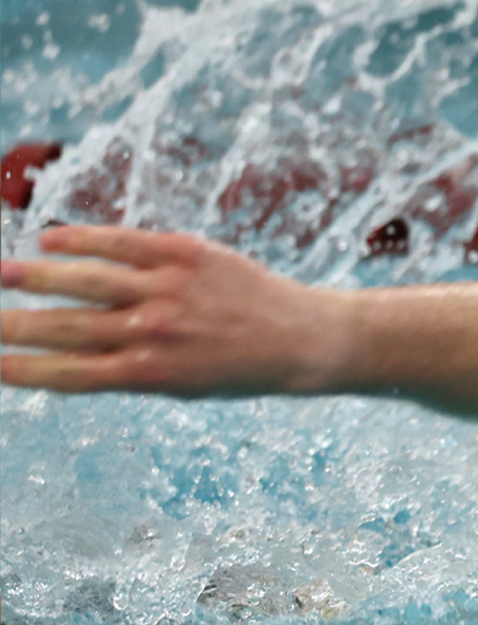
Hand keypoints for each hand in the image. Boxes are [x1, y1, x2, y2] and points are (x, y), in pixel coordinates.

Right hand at [1, 226, 347, 395]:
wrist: (301, 340)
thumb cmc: (235, 368)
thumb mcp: (179, 386)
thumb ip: (126, 370)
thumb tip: (65, 356)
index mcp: (148, 375)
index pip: (66, 372)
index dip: (22, 369)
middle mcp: (152, 332)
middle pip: (64, 326)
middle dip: (14, 324)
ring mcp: (168, 290)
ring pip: (85, 280)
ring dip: (35, 277)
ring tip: (0, 274)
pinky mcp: (186, 254)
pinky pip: (122, 242)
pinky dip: (83, 238)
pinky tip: (50, 239)